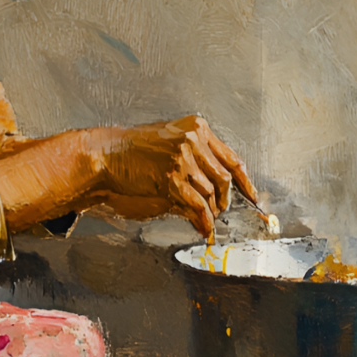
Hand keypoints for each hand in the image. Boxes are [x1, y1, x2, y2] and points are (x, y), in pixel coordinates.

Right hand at [87, 116, 260, 238]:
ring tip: (206, 222)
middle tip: (220, 212)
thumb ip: (196, 163)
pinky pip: (198, 206)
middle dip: (226, 200)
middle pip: (226, 177)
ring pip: (212, 193)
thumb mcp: (169, 147)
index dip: (245, 181)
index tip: (252, 196)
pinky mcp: (171, 178)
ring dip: (211, 213)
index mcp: (196, 127)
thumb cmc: (133, 153)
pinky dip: (204, 222)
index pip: (232, 157)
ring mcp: (182, 158)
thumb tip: (217, 192)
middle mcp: (193, 139)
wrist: (104, 155)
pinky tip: (203, 229)